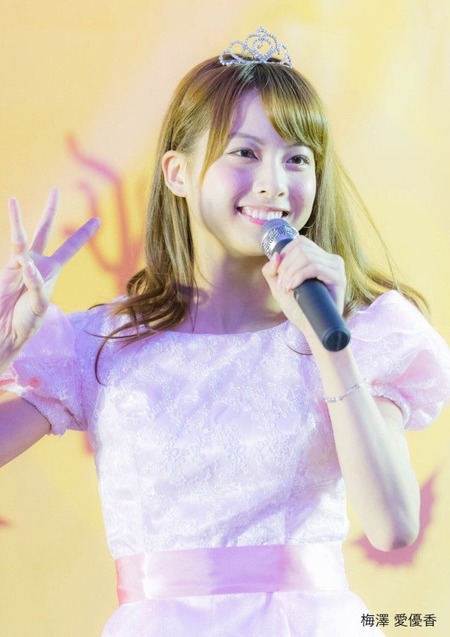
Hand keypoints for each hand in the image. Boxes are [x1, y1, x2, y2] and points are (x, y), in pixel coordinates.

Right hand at [0, 189, 99, 367]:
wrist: (6, 330)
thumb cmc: (27, 321)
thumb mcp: (39, 305)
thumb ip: (36, 284)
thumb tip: (26, 263)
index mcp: (52, 270)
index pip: (70, 247)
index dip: (82, 234)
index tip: (98, 220)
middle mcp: (37, 263)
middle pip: (44, 231)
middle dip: (50, 211)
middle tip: (56, 190)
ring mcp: (19, 264)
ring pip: (22, 236)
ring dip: (18, 218)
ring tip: (14, 199)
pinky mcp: (6, 270)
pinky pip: (14, 257)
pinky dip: (20, 258)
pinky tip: (23, 264)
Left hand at [261, 235, 345, 346]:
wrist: (312, 328)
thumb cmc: (299, 309)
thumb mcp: (279, 287)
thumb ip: (271, 271)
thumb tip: (276, 255)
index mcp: (319, 257)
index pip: (300, 242)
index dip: (285, 254)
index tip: (279, 274)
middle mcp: (330, 259)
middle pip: (301, 248)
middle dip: (285, 266)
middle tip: (281, 285)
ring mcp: (336, 267)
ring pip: (307, 256)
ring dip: (290, 272)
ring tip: (286, 288)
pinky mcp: (339, 278)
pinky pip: (315, 267)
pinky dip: (299, 276)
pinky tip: (292, 287)